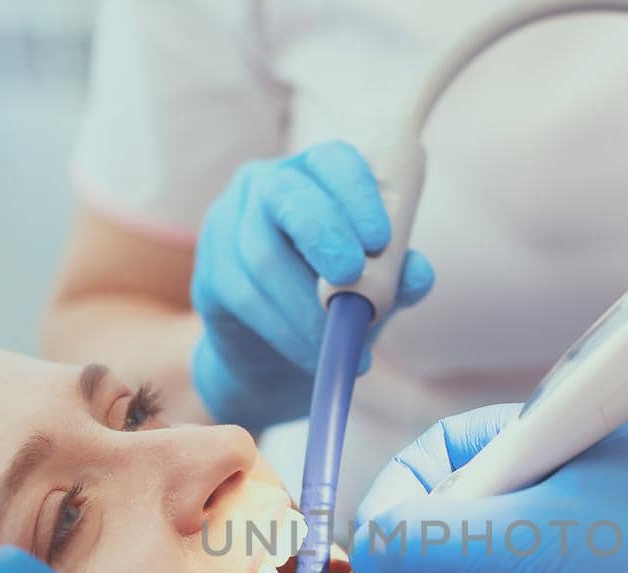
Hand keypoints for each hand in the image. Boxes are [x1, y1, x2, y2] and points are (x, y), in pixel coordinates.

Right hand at [190, 140, 434, 429]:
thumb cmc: (337, 301)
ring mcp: (228, 224)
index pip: (333, 161)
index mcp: (316, 174)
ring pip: (262, 256)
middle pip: (285, 196)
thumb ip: (397, 277)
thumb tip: (419, 273)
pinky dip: (284, 331)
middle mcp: (265, 186)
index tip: (380, 239)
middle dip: (322, 234)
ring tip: (339, 343)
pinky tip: (312, 356)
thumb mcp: (376, 288)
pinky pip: (244, 297)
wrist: (280, 354)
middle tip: (352, 275)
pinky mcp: (209, 271)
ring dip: (305, 305)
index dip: (356, 194)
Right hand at [348, 406, 627, 572]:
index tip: (380, 544)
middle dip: (429, 554)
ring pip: (468, 560)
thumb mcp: (515, 549)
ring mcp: (566, 544)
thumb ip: (425, 539)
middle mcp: (561, 484)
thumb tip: (366, 546)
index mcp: (557, 441)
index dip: (404, 493)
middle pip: (450, 508)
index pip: (446, 448)